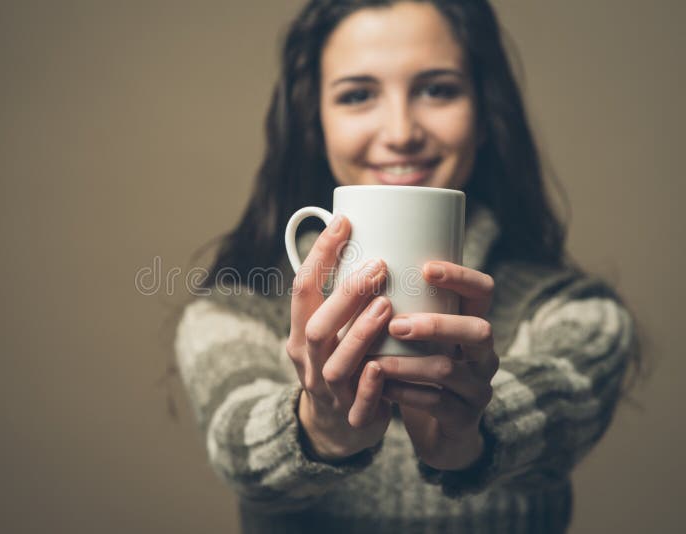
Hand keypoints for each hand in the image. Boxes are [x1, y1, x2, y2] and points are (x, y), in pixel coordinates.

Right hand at [287, 215, 393, 461]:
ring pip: (337, 363)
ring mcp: (329, 390)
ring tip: (387, 305)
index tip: (344, 222)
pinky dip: (370, 385)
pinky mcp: (352, 416)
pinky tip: (382, 365)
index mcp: (302, 333)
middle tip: (378, 265)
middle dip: (345, 295)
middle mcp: (309, 361)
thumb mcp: (330, 330)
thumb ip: (341, 297)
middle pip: (318, 326)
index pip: (302, 289)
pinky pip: (359, 402)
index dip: (320, 255)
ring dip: (360, 333)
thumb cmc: (341, 362)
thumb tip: (368, 235)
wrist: (334, 428)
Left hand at [376, 261, 498, 470]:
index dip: (461, 277)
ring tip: (376, 362)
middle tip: (395, 325)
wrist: (438, 431)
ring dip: (409, 363)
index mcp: (473, 324)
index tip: (425, 268)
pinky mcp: (463, 419)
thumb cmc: (420, 370)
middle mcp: (483, 354)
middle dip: (436, 325)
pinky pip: (436, 403)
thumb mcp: (421, 338)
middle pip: (479, 330)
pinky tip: (381, 387)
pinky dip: (404, 393)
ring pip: (450, 370)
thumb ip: (406, 308)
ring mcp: (477, 388)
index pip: (482, 291)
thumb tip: (363, 267)